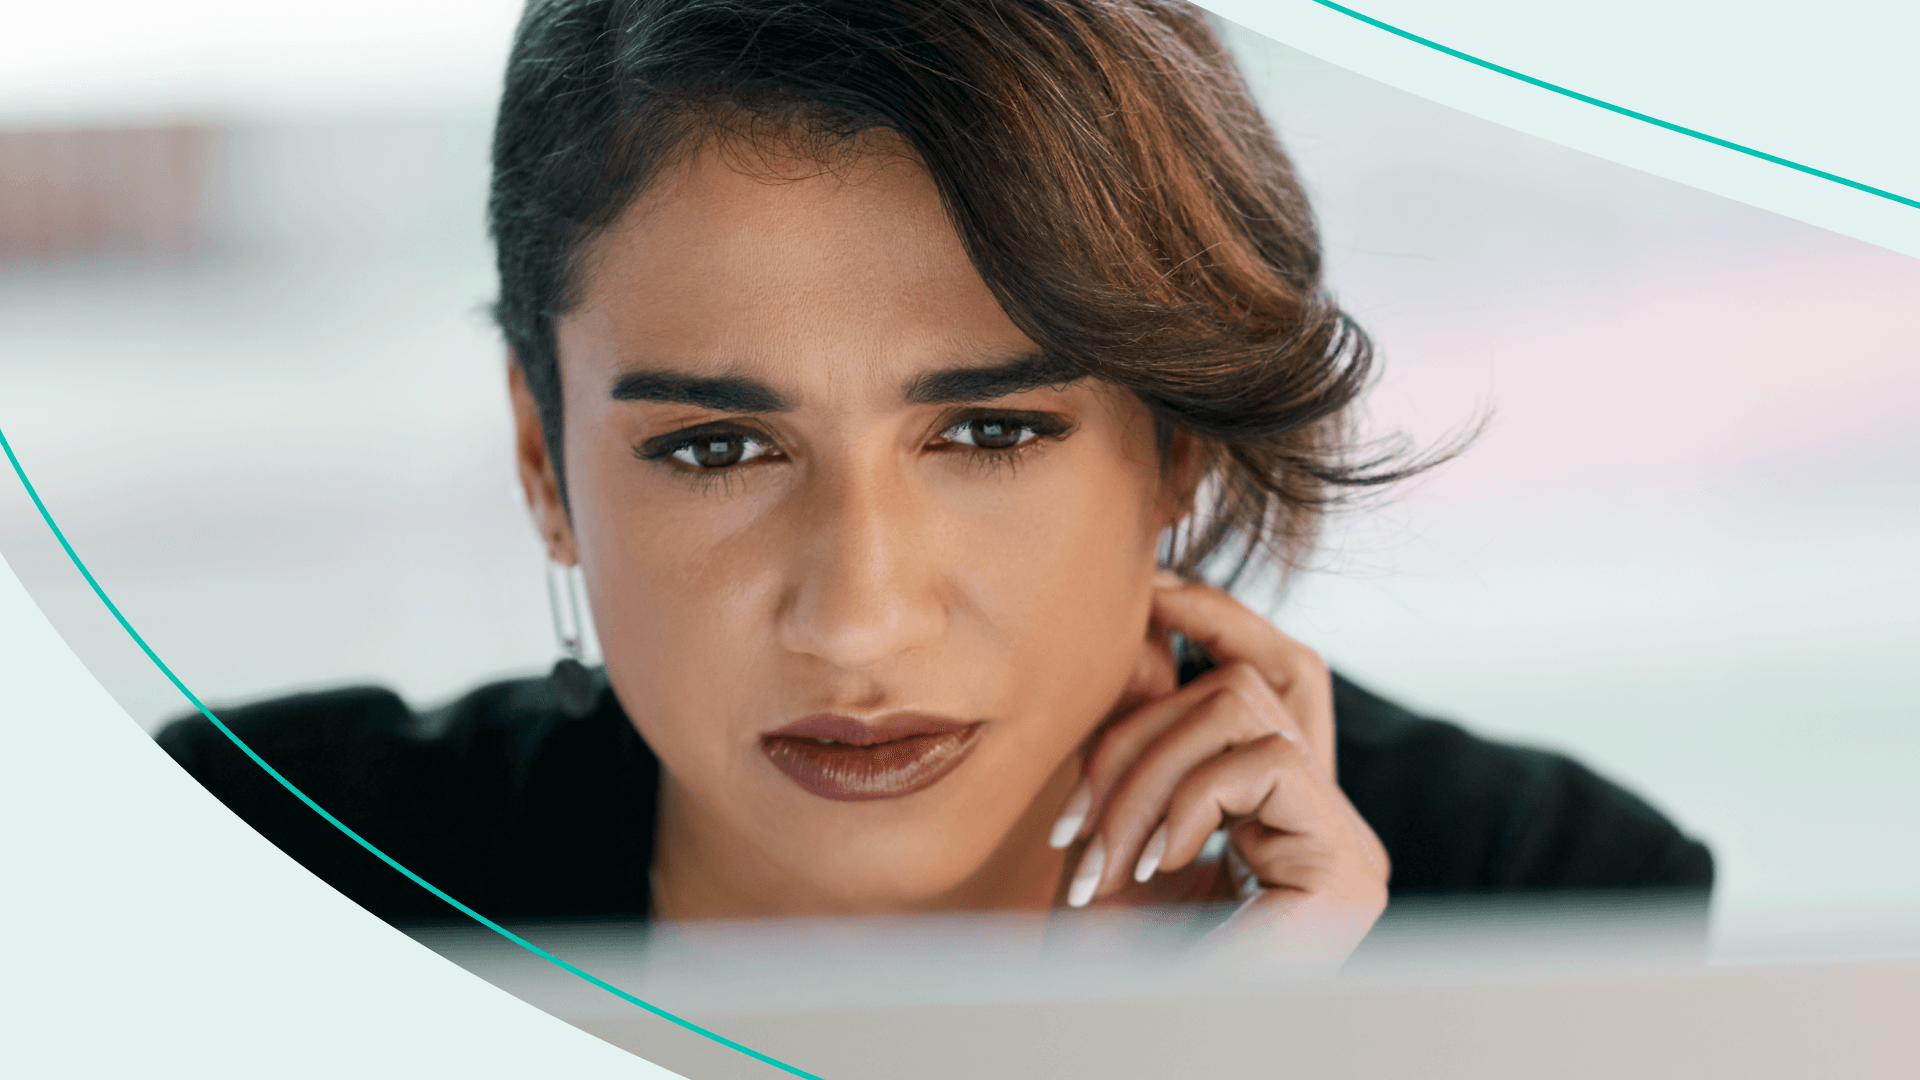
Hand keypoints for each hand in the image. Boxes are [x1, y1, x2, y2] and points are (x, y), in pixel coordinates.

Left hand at [1051, 571, 1389, 966]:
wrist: (1122, 1042)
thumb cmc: (1105, 958)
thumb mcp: (1109, 821)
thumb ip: (1137, 738)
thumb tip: (1147, 621)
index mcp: (1266, 806)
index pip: (1260, 671)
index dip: (1209, 617)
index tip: (1142, 598)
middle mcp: (1317, 816)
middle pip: (1252, 673)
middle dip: (1147, 710)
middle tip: (1078, 795)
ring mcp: (1341, 843)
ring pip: (1243, 707)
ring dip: (1144, 773)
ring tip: (1103, 861)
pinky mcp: (1348, 869)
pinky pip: (1265, 760)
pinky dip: (1188, 800)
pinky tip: (1156, 865)